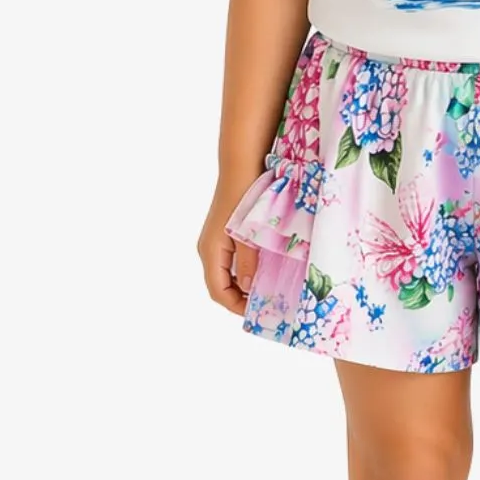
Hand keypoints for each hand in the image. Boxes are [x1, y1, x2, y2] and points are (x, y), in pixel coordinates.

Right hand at [198, 186, 257, 315]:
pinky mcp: (226, 234)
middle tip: (267, 306)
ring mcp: (217, 241)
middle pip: (222, 285)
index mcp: (210, 251)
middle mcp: (210, 249)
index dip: (236, 306)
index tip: (258, 313)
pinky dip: (247, 271)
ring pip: (228, 274)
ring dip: (246, 285)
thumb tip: (248, 288)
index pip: (218, 291)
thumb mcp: (248, 234)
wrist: (241, 166)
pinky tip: (267, 270)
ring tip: (270, 290)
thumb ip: (248, 262)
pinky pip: (233, 261)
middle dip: (242, 299)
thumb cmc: (243, 197)